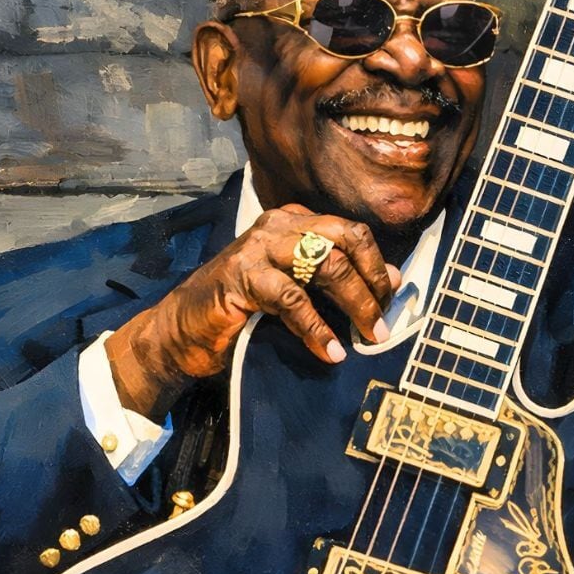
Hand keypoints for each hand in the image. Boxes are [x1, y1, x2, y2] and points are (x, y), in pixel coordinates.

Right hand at [104, 205, 398, 420]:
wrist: (181, 331)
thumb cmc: (241, 311)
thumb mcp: (296, 289)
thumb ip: (335, 280)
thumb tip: (393, 280)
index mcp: (293, 221)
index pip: (351, 231)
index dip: (377, 265)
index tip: (389, 299)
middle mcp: (277, 225)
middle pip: (344, 240)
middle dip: (371, 282)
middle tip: (381, 321)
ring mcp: (258, 247)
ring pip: (325, 265)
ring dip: (353, 304)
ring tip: (367, 337)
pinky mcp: (242, 276)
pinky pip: (293, 298)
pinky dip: (317, 328)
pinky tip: (331, 351)